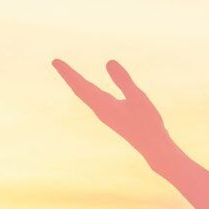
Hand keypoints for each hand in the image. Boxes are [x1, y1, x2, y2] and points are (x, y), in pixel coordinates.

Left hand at [52, 58, 173, 158]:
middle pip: (79, 90)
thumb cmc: (147, 122)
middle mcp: (100, 110)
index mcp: (103, 106)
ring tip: (68, 73)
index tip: (55, 61)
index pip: (81, 86)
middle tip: (55, 62)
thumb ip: (123, 80)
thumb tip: (108, 61)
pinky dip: (87, 89)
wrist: (153, 146)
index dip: (68, 73)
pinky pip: (94, 99)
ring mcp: (105, 114)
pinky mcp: (112, 115)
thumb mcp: (137, 97)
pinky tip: (89, 88)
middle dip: (68, 75)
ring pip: (86, 95)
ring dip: (76, 82)